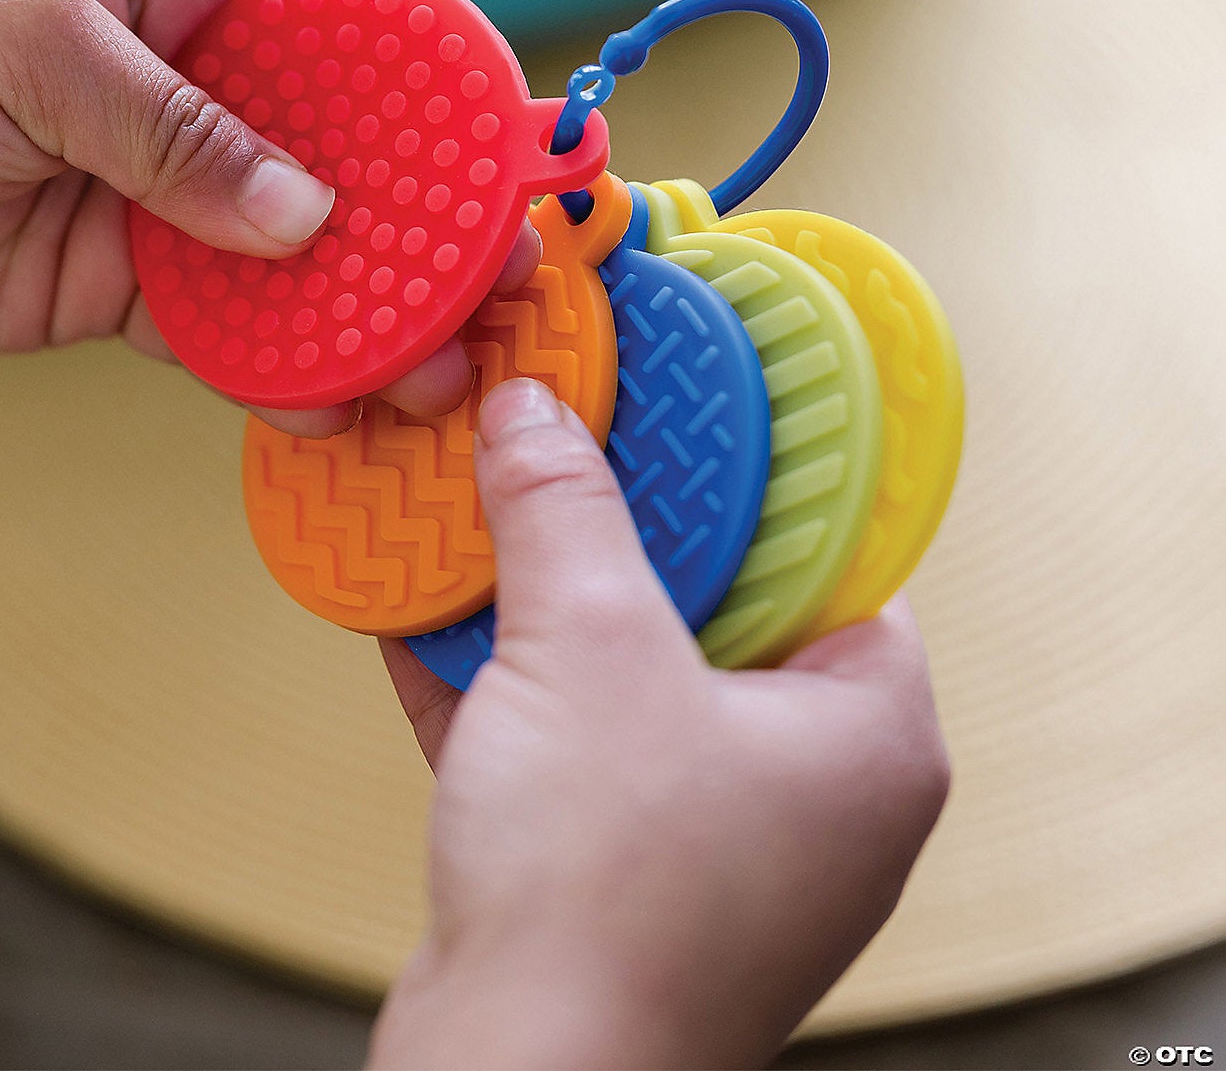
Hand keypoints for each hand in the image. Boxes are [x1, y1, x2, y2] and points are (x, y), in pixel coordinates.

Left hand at [0, 0, 536, 433]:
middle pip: (351, 110)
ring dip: (372, 290)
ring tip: (434, 352)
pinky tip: (330, 397)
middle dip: (425, 182)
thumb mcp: (17, 40)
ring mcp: (171, 174)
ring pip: (307, 227)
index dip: (415, 8)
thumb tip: (303, 212)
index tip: (463, 91)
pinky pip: (236, 317)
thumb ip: (172, 124)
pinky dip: (284, 360)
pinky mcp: (136, 273)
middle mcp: (192, 60)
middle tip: (488, 253)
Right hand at [372, 379, 948, 1069]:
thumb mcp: (586, 650)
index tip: (684, 397)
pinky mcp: (621, 871)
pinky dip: (507, 678)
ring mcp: (713, 837)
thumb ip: (563, 512)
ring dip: (546, 595)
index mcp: (866, 732)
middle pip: (719, 601)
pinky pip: (570, 737)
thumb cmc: (601, 900)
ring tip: (484, 506)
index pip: (833, 550)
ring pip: (631, 671)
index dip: (754, 463)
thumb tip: (534, 409)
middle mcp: (807, 788)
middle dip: (623, 523)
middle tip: (566, 436)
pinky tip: (430, 609)